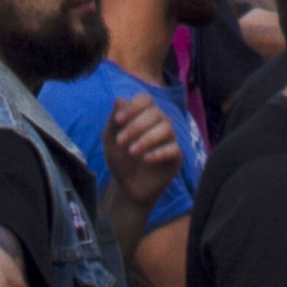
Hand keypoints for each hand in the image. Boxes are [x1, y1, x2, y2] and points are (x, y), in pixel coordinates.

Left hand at [102, 90, 181, 216]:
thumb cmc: (120, 158)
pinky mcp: (176, 157)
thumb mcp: (110, 140)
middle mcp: (160, 122)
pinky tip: (146, 159)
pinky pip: (174, 148)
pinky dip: (159, 152)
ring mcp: (170, 139)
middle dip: (136, 126)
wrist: (127, 187)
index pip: (145, 99)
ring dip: (147, 139)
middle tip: (120, 142)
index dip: (132, 107)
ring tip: (131, 152)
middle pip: (155, 113)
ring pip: (166, 128)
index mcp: (144, 114)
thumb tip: (119, 99)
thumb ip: (114, 120)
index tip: (118, 120)